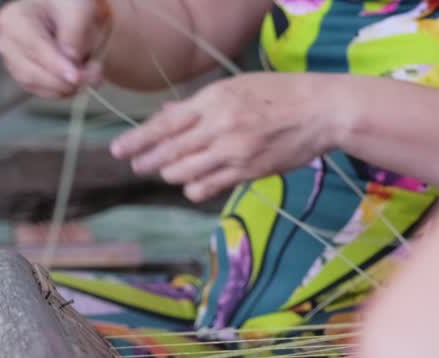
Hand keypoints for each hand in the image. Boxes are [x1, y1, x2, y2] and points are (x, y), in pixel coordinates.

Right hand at [0, 0, 110, 97]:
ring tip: (91, 75)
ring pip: (39, 86)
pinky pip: (44, 92)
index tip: (77, 77)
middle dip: (66, 80)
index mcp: (13, 21)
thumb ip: (73, 33)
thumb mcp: (75, 9)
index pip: (35, 50)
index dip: (57, 66)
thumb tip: (71, 60)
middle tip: (95, 76)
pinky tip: (79, 81)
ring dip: (68, 87)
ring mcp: (13, 63)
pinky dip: (64, 91)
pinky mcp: (25, 77)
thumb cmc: (66, 5)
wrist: (63, 12)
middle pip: (33, 73)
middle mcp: (7, 44)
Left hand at [110, 72, 346, 202]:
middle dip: (148, 161)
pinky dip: (195, 188)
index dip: (138, 140)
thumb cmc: (277, 95)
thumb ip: (198, 105)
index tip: (119, 150)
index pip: (165, 125)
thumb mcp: (235, 88)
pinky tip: (194, 184)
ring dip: (171, 174)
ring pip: (185, 173)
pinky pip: (208, 187)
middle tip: (137, 165)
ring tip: (170, 171)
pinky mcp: (248, 172)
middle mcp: (220, 127)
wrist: (319, 112)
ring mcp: (234, 152)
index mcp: (214, 102)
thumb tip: (165, 115)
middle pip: (170, 152)